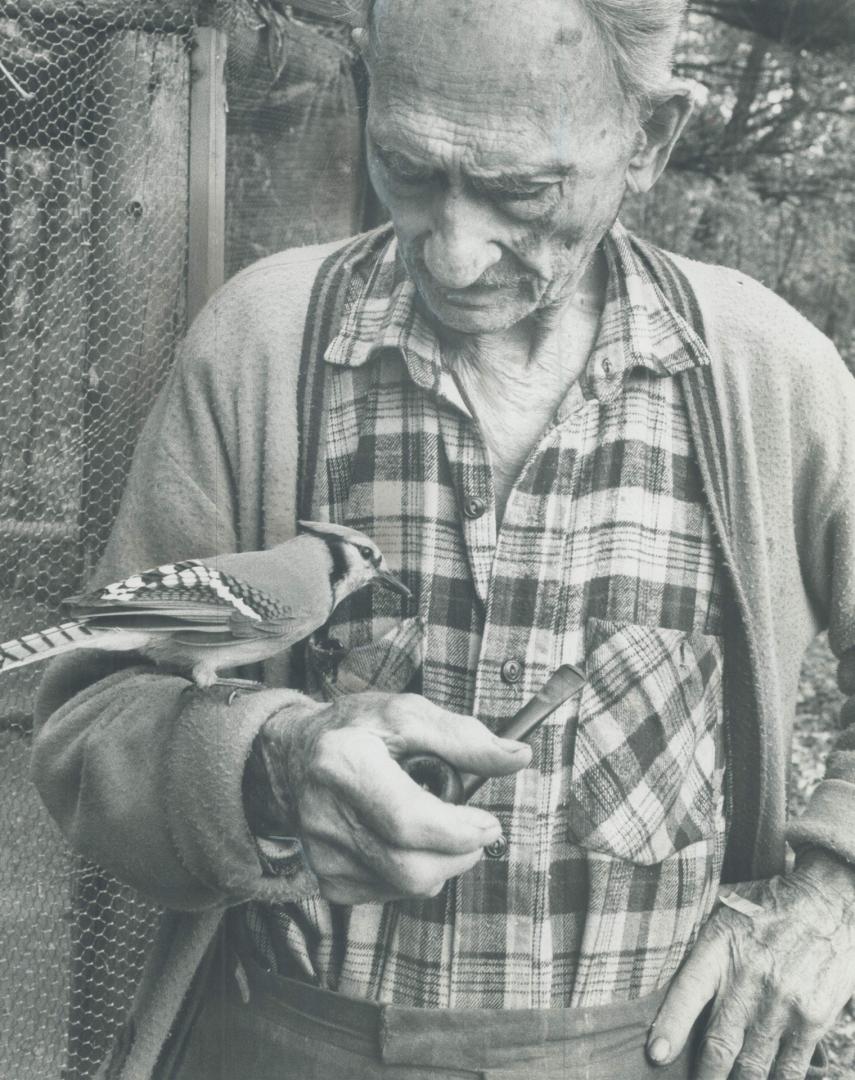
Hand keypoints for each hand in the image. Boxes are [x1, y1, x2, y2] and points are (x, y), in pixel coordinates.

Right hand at [256, 691, 530, 903]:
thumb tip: (517, 757)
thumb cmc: (355, 730)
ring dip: (440, 860)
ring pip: (407, 887)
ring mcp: (323, 856)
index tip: (489, 823)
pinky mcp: (329, 881)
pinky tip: (403, 838)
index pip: (406, 820)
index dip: (457, 830)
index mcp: (343, 763)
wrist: (291, 756)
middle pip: (410, 868)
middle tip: (472, 825)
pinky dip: (414, 869)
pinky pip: (393, 892)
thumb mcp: (408, 714)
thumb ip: (465, 737)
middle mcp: (325, 816)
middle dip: (459, 852)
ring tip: (429, 820)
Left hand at [647, 850, 854, 1078]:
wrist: (830, 900)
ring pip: (752, 1067)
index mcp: (719, 946)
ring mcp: (782, 1003)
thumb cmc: (769, 904)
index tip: (656, 1056)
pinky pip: (789, 1069)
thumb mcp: (724, 907)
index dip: (669, 1028)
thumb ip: (698, 941)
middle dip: (704, 1076)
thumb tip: (662, 963)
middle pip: (717, 1046)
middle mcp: (749, 978)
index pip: (686, 991)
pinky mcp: (813, 1019)